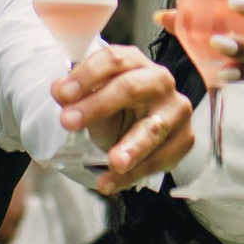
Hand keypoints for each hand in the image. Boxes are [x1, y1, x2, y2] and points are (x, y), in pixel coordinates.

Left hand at [53, 42, 196, 189]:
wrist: (143, 130)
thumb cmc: (116, 108)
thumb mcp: (94, 99)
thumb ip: (77, 96)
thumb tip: (59, 91)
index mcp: (135, 63)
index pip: (113, 60)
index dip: (86, 75)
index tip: (61, 95)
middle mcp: (160, 81)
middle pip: (130, 88)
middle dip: (98, 106)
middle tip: (68, 123)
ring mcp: (176, 110)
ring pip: (153, 128)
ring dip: (131, 148)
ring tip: (113, 163)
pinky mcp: (184, 139)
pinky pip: (158, 160)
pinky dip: (132, 175)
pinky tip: (109, 183)